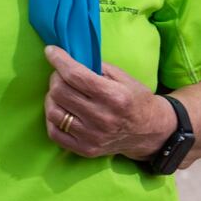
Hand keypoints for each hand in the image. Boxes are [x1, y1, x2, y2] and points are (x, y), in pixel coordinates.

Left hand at [42, 45, 169, 160]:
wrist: (149, 132)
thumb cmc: (135, 99)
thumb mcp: (123, 77)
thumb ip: (97, 66)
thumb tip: (69, 58)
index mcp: (115, 97)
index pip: (76, 75)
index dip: (59, 60)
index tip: (50, 51)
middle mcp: (102, 118)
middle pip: (60, 91)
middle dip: (56, 77)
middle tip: (61, 74)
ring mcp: (92, 136)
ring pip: (53, 111)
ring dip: (52, 97)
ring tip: (60, 91)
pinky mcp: (85, 149)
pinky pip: (54, 132)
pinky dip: (52, 117)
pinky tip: (60, 109)